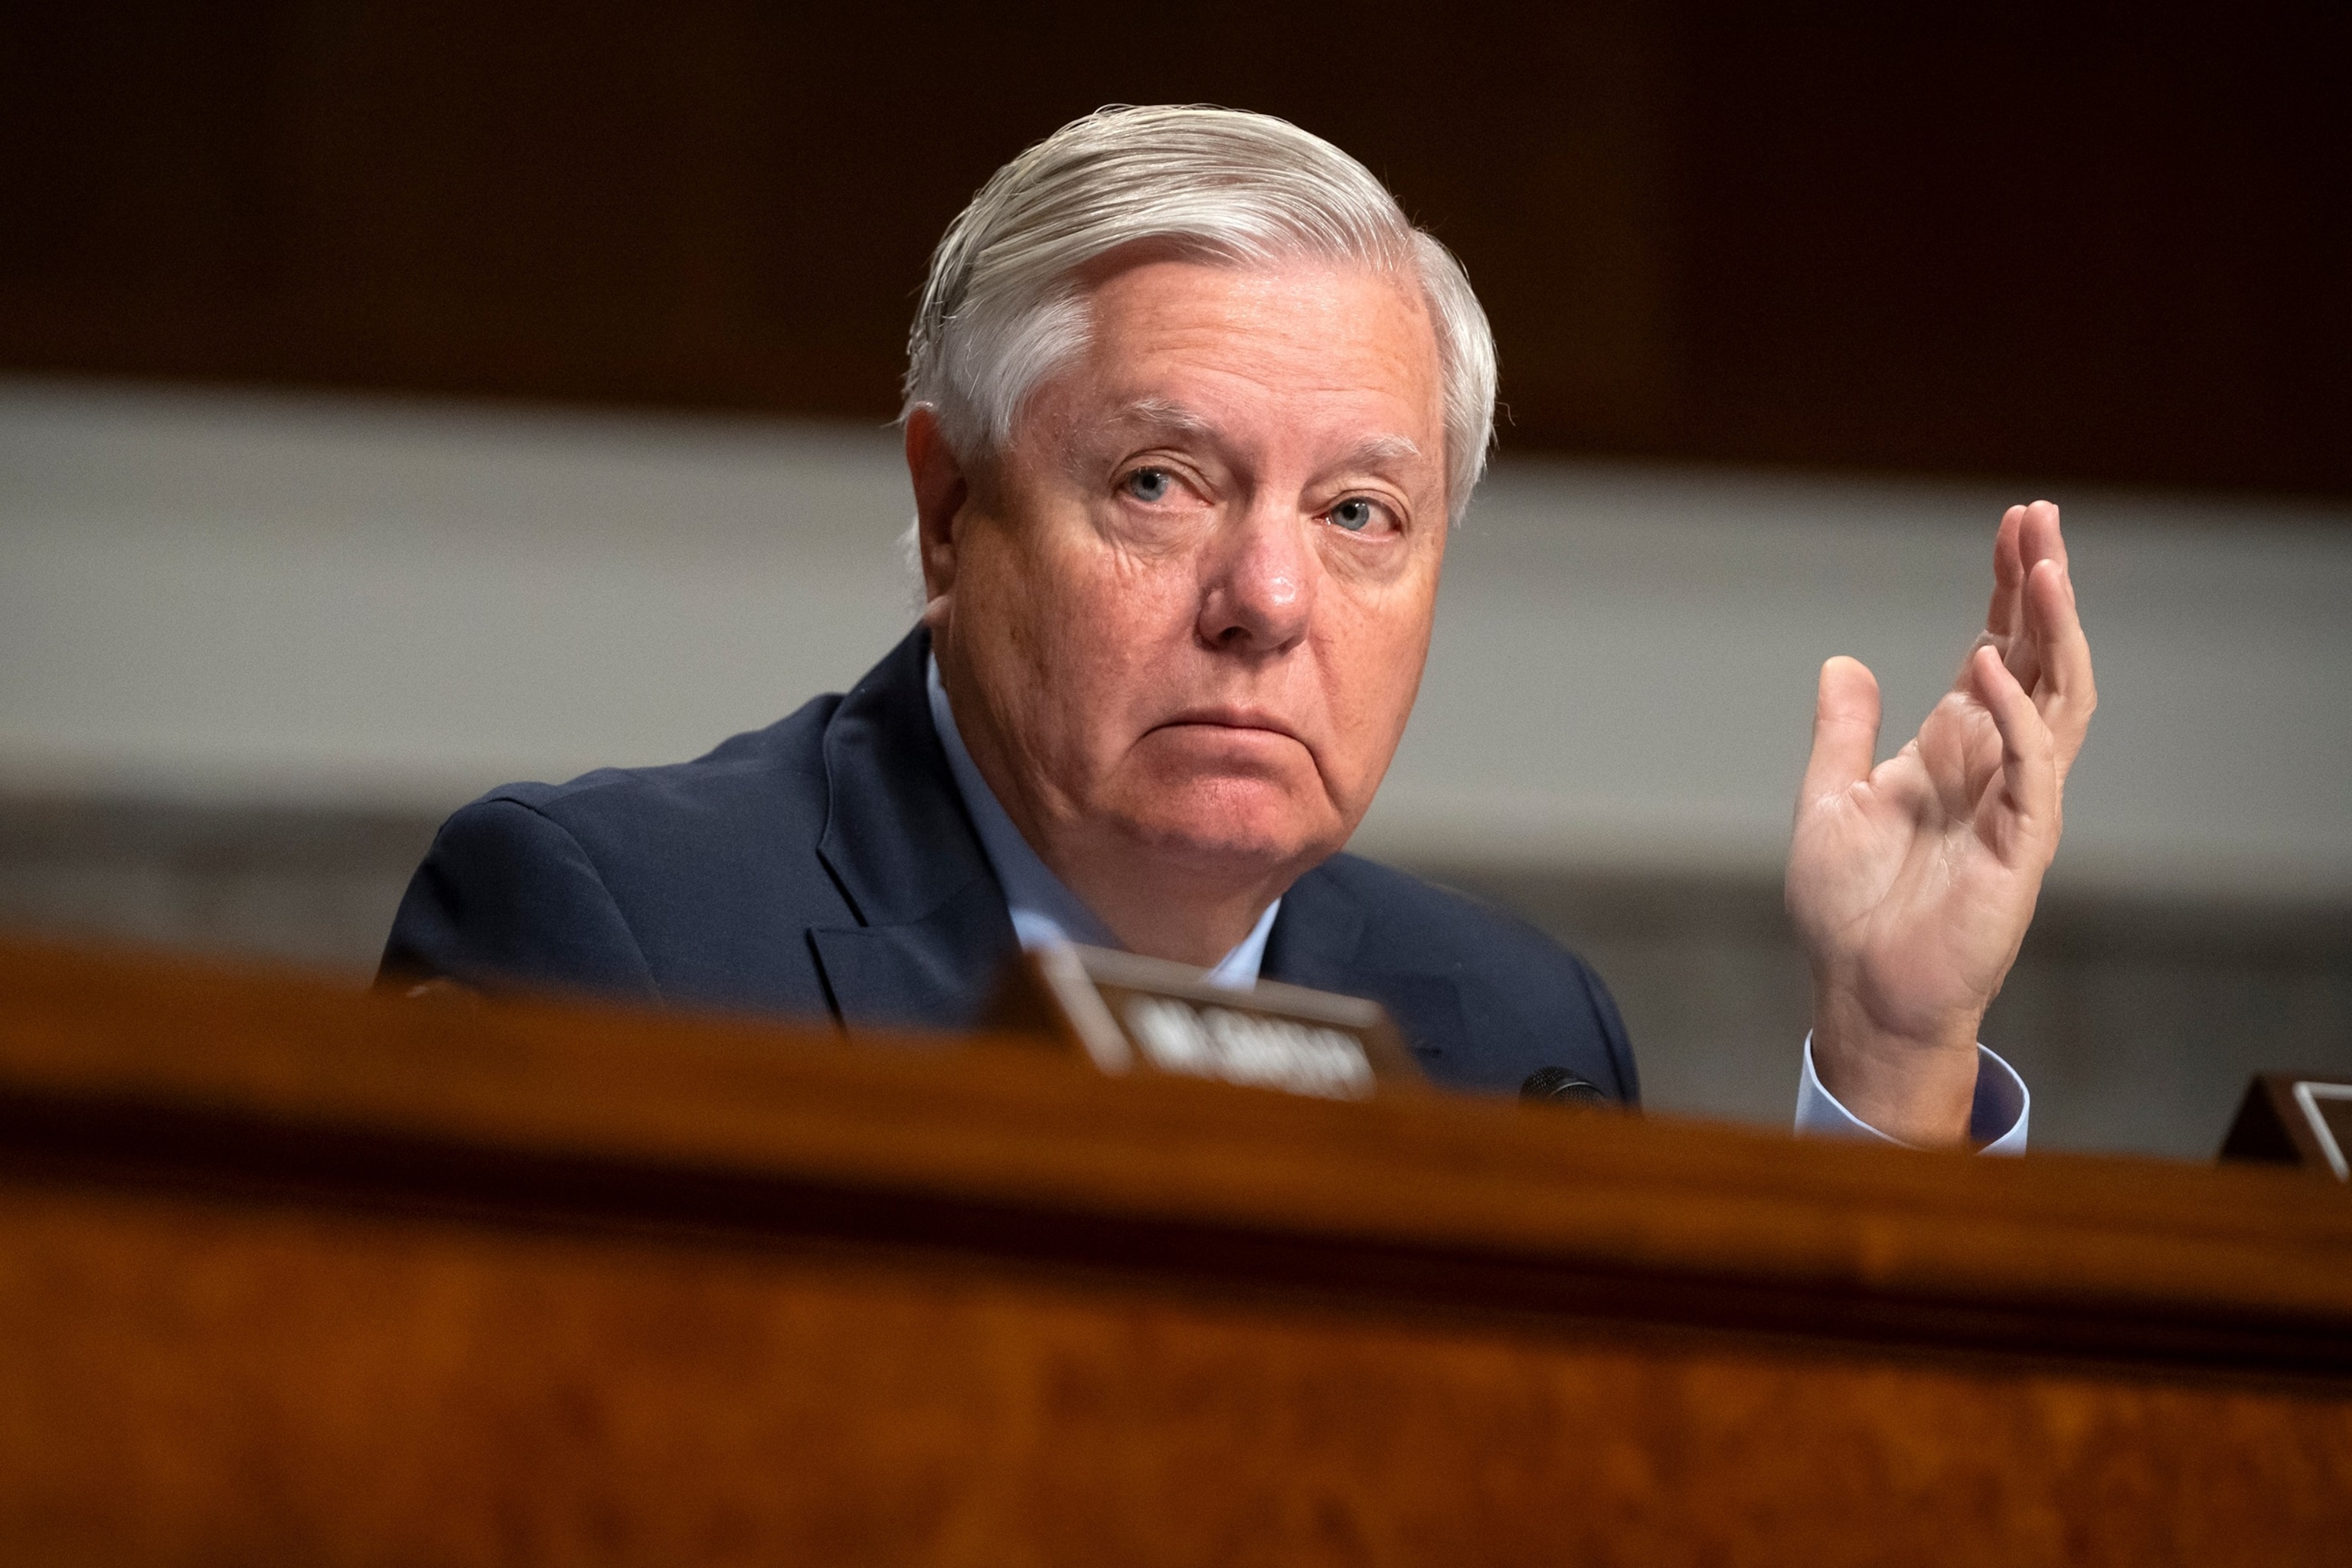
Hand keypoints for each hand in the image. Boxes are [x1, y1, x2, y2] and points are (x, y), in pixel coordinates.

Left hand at [1786, 501, 2095, 1146]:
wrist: (1858, 992)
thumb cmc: (1849, 909)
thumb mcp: (1829, 796)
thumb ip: (1844, 729)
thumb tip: (1844, 662)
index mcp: (1955, 749)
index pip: (1997, 650)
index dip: (2008, 590)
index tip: (2015, 526)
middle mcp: (1996, 766)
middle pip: (2037, 658)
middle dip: (2042, 588)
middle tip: (2041, 519)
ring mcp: (2016, 803)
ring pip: (2056, 700)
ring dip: (2052, 634)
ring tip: (2043, 567)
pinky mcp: (2021, 846)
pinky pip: (2032, 769)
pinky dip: (2014, 715)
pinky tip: (1986, 665)